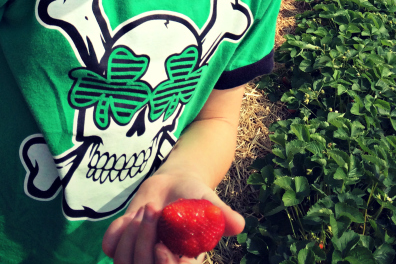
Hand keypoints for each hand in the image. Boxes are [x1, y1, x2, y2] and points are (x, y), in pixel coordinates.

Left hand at [102, 172, 244, 263]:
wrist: (173, 183)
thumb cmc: (194, 195)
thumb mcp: (208, 201)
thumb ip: (221, 214)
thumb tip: (240, 225)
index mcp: (183, 261)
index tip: (160, 246)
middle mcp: (160, 262)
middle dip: (144, 240)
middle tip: (152, 209)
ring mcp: (139, 256)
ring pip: (124, 260)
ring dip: (131, 233)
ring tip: (145, 208)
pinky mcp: (122, 246)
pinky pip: (110, 248)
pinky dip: (116, 231)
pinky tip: (129, 217)